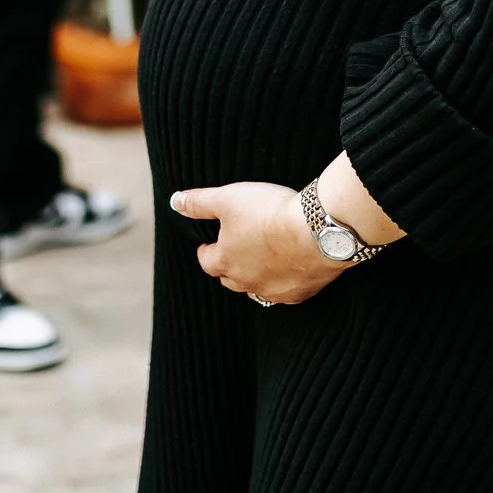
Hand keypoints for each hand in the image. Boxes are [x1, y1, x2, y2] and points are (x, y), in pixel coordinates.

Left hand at [170, 181, 342, 305]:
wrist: (317, 230)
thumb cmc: (269, 212)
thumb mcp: (227, 198)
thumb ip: (199, 202)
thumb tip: (175, 201)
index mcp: (226, 260)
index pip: (207, 261)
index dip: (207, 251)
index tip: (208, 245)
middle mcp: (246, 281)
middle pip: (230, 280)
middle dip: (229, 267)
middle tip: (234, 252)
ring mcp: (274, 291)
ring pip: (257, 289)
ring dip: (255, 277)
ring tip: (260, 263)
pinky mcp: (299, 293)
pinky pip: (286, 293)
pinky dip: (284, 282)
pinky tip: (290, 271)